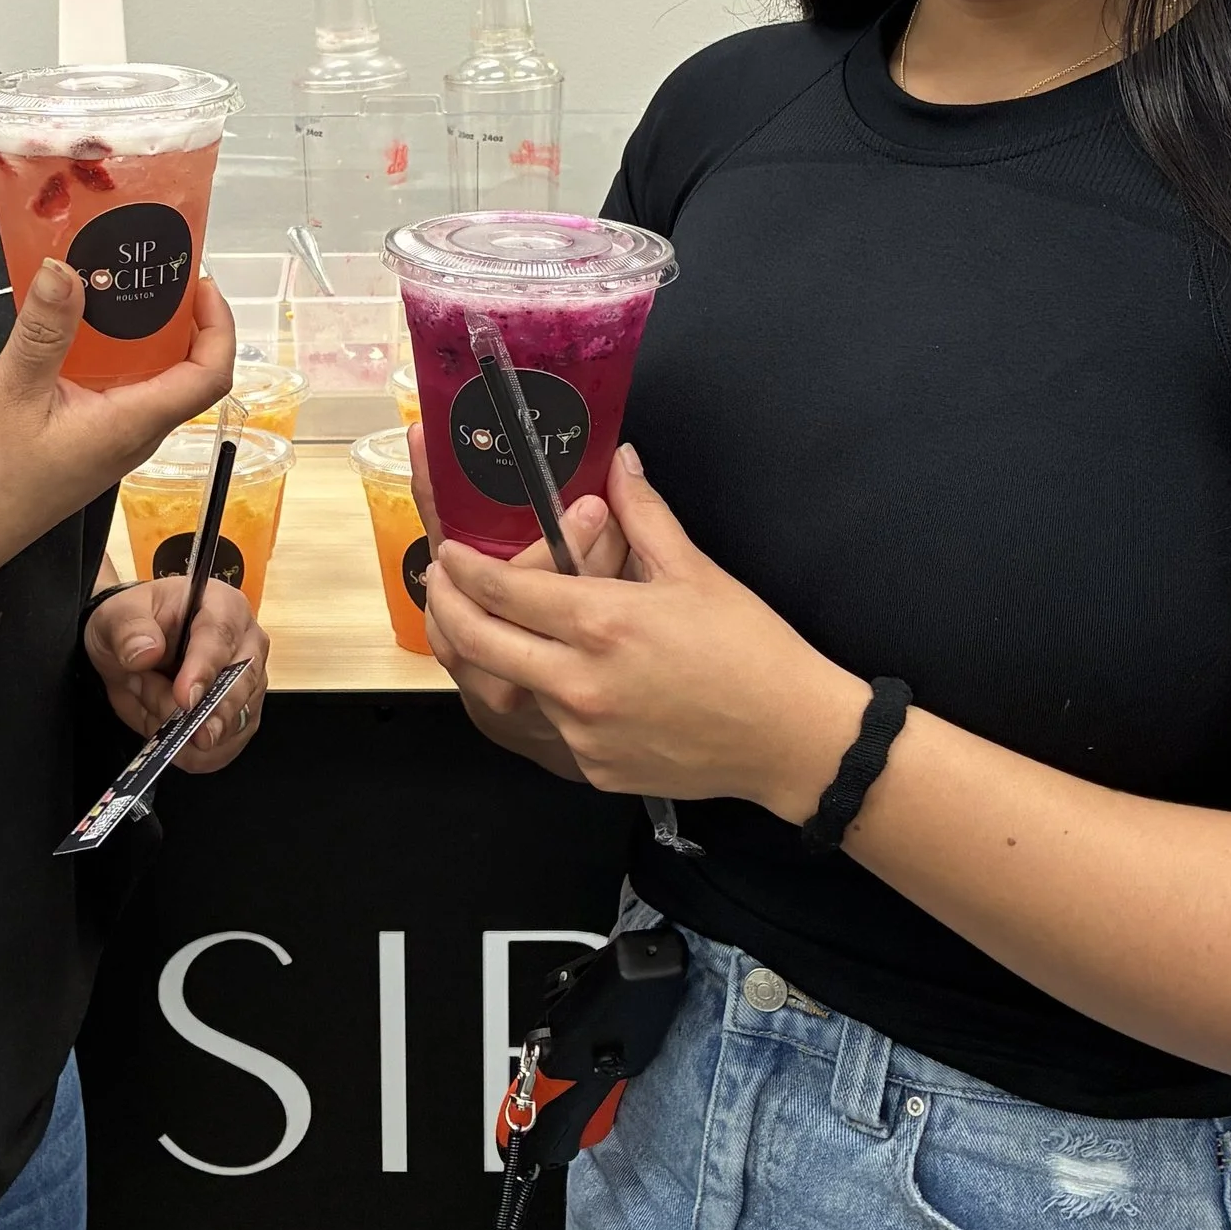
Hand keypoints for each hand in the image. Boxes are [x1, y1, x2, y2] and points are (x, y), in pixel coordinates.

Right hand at [0, 269, 235, 584]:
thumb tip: (64, 268)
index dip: (218, 326)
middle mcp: (136, 433)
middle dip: (185, 319)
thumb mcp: (11, 391)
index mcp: (132, 424)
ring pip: (156, 382)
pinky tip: (87, 330)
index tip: (198, 283)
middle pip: (188, 374)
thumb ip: (43, 331)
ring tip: (123, 288)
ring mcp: (117, 440)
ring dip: (152, 336)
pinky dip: (121, 354)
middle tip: (156, 272)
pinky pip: (126, 391)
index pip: (208, 376)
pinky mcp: (94, 441)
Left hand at [85, 574, 269, 764]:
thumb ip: (129, 630)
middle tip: (185, 734)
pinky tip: (173, 745)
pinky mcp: (240, 715)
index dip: (204, 669)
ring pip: (238, 718)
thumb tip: (146, 651)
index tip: (185, 698)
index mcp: (221, 605)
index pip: (221, 636)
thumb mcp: (117, 617)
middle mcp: (245, 642)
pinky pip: (229, 745)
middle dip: (212, 712)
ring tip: (154, 716)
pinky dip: (198, 754)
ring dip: (193, 731)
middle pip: (244, 682)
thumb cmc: (133, 625)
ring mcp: (248, 681)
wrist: (131, 649)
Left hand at [423, 444, 861, 816]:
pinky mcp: (593, 769)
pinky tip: (569, 677)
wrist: (790, 738)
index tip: (448, 553)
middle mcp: (578, 683)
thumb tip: (621, 460)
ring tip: (501, 625)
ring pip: (512, 688)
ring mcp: (581, 733)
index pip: (503, 591)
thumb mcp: (697, 572)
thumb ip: (645, 514)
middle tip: (440, 585)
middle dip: (446, 610)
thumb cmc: (751, 650)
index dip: (463, 569)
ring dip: (500, 656)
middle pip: (477, 645)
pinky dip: (549, 698)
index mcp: (602, 623)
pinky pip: (551, 727)